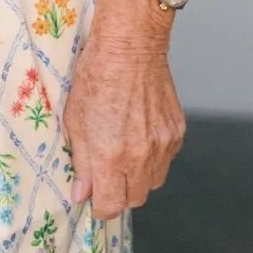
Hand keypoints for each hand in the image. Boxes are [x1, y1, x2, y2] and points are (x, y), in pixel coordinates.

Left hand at [63, 0, 184, 220]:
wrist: (130, 46)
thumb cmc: (95, 77)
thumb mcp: (75, 120)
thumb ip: (80, 162)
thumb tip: (82, 194)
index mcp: (110, 155)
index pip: (110, 206)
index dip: (99, 206)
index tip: (92, 197)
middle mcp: (141, 156)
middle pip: (134, 200)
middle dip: (118, 194)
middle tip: (104, 174)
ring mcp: (163, 145)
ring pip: (152, 182)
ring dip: (136, 178)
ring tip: (121, 152)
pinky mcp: (178, 132)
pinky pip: (165, 160)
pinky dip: (152, 158)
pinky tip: (138, 135)